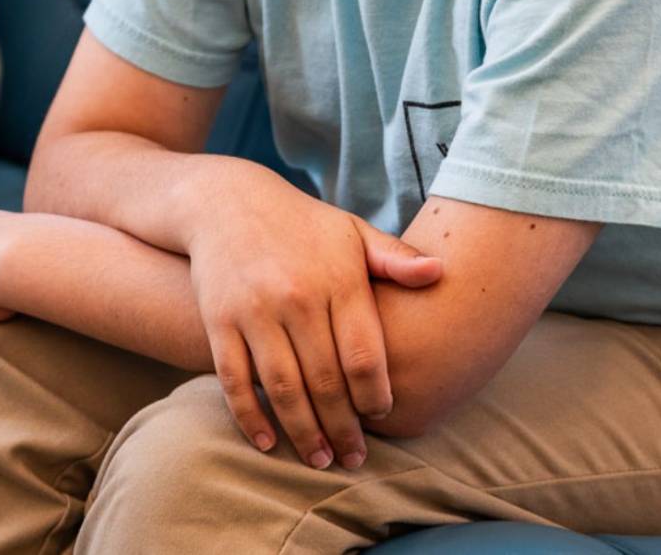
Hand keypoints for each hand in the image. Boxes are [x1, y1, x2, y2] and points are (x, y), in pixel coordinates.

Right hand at [184, 165, 441, 469]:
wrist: (226, 201)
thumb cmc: (301, 225)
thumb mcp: (350, 231)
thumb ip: (394, 258)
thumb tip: (441, 273)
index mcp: (336, 279)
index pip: (364, 357)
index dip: (376, 398)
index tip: (382, 417)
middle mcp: (295, 296)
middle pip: (326, 382)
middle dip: (343, 429)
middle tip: (354, 458)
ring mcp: (253, 309)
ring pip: (283, 387)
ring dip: (303, 432)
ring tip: (319, 459)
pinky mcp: (219, 319)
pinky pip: (234, 379)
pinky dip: (250, 416)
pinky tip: (267, 442)